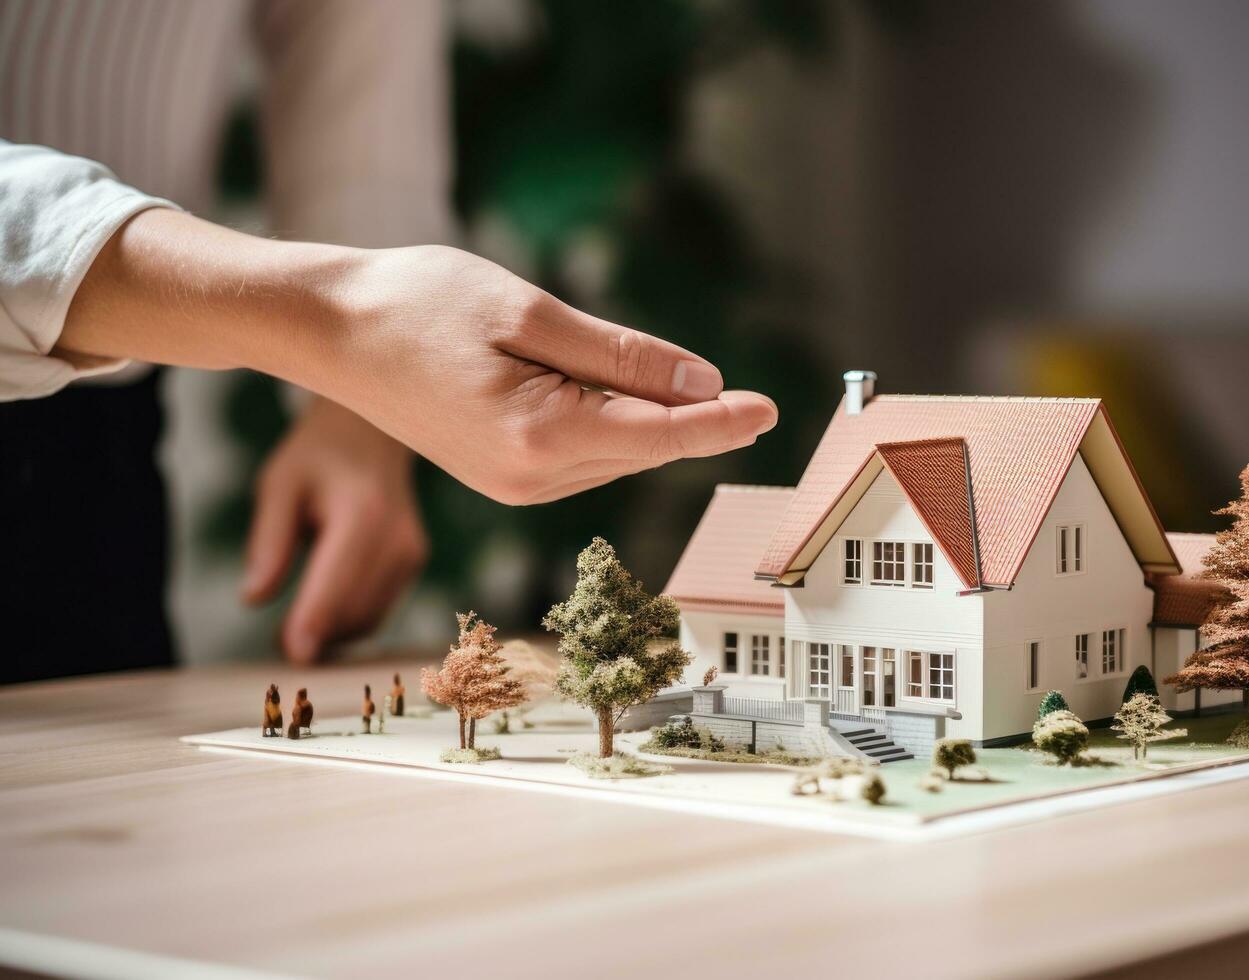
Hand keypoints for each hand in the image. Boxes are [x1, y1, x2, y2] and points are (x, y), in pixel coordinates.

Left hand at [243, 399, 426, 663]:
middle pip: (356, 608)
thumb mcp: (279, 485)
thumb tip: (254, 599)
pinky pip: (380, 608)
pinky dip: (349, 622)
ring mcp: (411, 552)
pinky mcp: (414, 563)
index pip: (338, 581)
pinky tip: (321, 613)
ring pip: (370, 617)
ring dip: (332, 634)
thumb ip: (269, 542)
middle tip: (276, 644)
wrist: (371, 434)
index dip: (315, 622)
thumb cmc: (318, 457)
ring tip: (292, 629)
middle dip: (318, 635)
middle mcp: (397, 537)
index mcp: (363, 513)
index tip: (293, 656)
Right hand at [304, 245, 778, 503]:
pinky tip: (604, 394)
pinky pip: (583, 456)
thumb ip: (621, 357)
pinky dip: (610, 426)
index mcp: (539, 437)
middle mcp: (530, 479)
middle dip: (694, 421)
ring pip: (616, 454)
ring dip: (647, 421)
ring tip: (651, 380)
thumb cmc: (421, 304)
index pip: (659, 435)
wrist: (333, 330)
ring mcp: (514, 487)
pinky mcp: (503, 478)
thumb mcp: (531, 313)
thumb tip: (702, 385)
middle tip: (751, 399)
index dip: (721, 421)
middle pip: (643, 449)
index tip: (771, 409)